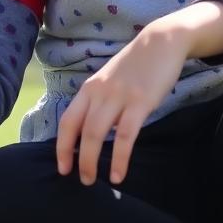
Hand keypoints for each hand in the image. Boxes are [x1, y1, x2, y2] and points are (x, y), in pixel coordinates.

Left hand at [56, 22, 189, 186]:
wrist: (161, 41)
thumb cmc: (136, 65)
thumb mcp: (110, 81)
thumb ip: (100, 102)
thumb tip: (93, 132)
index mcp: (89, 89)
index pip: (67, 120)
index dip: (61, 146)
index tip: (61, 166)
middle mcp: (98, 93)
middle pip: (78, 130)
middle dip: (75, 158)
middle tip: (79, 180)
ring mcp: (118, 97)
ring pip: (95, 133)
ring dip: (90, 161)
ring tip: (92, 181)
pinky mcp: (140, 102)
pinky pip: (125, 136)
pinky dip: (119, 158)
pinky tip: (118, 175)